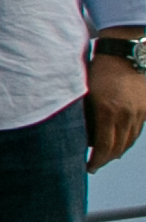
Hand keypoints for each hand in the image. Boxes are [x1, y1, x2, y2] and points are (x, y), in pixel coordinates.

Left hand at [93, 41, 144, 169]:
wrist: (124, 53)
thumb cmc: (98, 70)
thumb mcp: (86, 94)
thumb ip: (86, 116)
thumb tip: (81, 136)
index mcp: (108, 111)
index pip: (104, 147)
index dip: (96, 161)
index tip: (88, 168)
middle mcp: (126, 114)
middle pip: (119, 147)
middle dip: (106, 159)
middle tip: (95, 164)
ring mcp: (139, 112)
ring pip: (130, 140)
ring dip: (118, 151)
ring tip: (107, 156)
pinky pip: (138, 130)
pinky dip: (128, 139)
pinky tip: (121, 143)